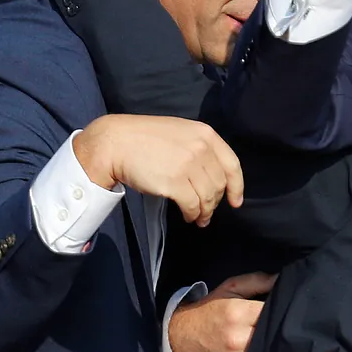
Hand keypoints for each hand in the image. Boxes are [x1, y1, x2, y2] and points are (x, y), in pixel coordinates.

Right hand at [72, 114, 243, 226]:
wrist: (115, 143)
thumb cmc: (145, 139)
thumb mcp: (180, 133)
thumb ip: (199, 148)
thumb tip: (211, 176)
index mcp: (206, 134)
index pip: (232, 164)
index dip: (237, 186)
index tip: (236, 201)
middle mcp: (201, 148)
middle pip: (219, 184)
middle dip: (215, 202)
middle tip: (208, 212)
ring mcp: (189, 165)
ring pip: (208, 197)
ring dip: (205, 212)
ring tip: (199, 219)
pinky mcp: (175, 182)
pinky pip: (193, 205)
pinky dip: (193, 214)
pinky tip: (188, 216)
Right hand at [168, 271, 275, 351]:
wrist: (182, 337)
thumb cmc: (210, 310)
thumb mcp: (231, 288)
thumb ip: (258, 281)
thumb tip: (282, 279)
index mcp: (237, 313)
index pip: (272, 312)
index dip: (281, 310)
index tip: (284, 309)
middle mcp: (236, 338)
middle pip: (272, 335)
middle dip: (277, 329)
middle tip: (278, 325)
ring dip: (270, 347)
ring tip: (268, 339)